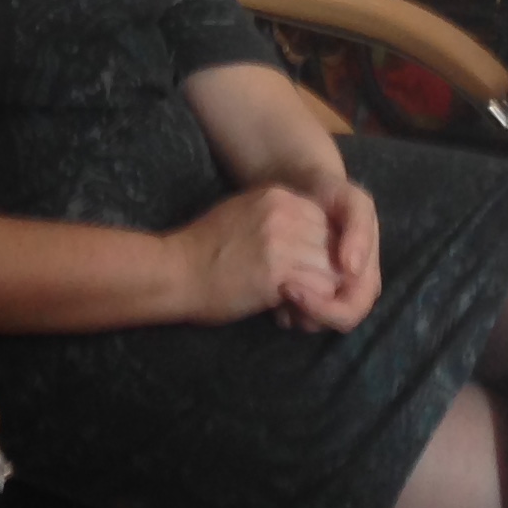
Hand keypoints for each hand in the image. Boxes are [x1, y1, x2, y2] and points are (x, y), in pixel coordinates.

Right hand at [165, 184, 353, 327]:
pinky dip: (315, 305)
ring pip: (331, 268)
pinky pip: (319, 289)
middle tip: (314, 293)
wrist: (174, 271)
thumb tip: (302, 238)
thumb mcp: (243, 215)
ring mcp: (281, 240)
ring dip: (324, 291)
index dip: (322, 249)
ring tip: (304, 306)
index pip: (325, 221)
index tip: (309, 270)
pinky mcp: (277, 270)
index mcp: (276, 196)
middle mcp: (283, 212)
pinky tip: (293, 311)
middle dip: (328, 271)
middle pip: (332, 243)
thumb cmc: (202, 248)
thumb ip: (275, 219)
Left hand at [281, 178, 381, 333]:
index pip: (348, 313)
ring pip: (309, 322)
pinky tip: (265, 290)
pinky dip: (280, 305)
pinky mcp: (306, 287)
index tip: (289, 288)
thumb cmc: (330, 193)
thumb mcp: (352, 201)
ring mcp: (327, 292)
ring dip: (289, 313)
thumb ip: (359, 230)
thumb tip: (351, 268)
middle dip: (302, 314)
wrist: (302, 184)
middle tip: (274, 292)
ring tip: (269, 291)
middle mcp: (348, 290)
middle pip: (326, 323)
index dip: (322, 309)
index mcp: (365, 278)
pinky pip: (294, 311)